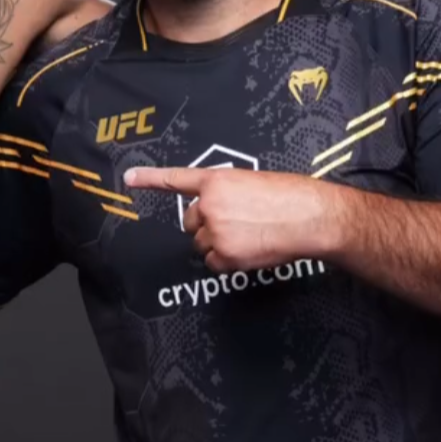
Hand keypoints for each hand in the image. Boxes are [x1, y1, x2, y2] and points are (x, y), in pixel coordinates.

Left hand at [124, 166, 337, 271]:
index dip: (149, 179)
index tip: (128, 178)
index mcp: (216, 180)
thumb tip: (215, 208)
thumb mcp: (251, 182)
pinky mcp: (224, 254)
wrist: (311, 216)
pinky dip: (226, 262)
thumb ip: (226, 192)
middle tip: (236, 224)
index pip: (176, 179)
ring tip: (248, 236)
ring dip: (218, 243)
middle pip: (190, 222)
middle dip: (207, 225)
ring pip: (201, 244)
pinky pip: (213, 263)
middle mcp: (209, 204)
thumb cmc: (290, 196)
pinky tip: (249, 250)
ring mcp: (215, 230)